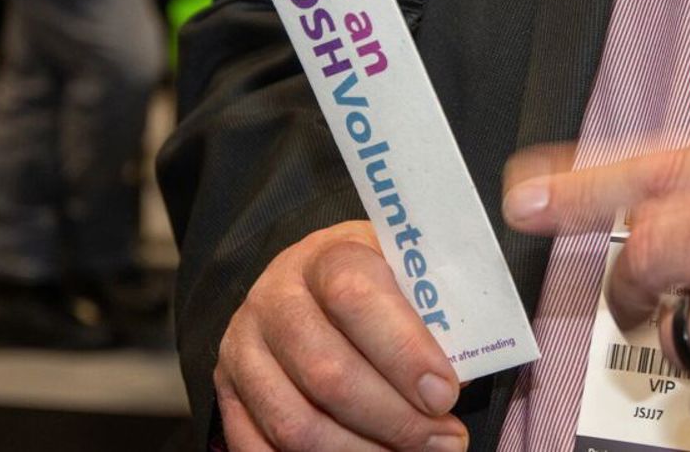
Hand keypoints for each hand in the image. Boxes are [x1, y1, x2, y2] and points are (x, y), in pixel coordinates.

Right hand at [214, 221, 467, 450]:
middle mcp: (274, 298)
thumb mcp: (410, 273)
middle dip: (395, 419)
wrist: (313, 280)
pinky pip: (261, 448)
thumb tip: (462, 377)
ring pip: (295, 422)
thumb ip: (435, 312)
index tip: (447, 394)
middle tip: (447, 441)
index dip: (404, 352)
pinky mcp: (227, 391)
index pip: (356, 297)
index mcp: (326, 257)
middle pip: (326, 372)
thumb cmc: (381, 283)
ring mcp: (243, 347)